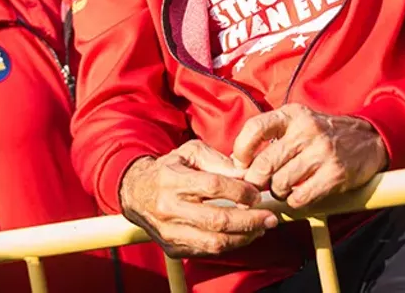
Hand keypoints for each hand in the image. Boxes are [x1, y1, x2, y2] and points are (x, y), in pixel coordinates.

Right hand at [118, 141, 277, 257]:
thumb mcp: (189, 153)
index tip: (257, 193)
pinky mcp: (173, 247)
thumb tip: (244, 174)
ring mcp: (170, 231)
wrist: (135, 193)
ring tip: (260, 228)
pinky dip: (228, 245)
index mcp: (172, 179)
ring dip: (243, 238)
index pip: (213, 186)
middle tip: (270, 218)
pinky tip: (241, 235)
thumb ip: (217, 160)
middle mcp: (169, 207)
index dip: (239, 191)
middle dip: (249, 221)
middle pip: (217, 220)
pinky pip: (206, 251)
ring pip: (214, 242)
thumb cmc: (168, 169)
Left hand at [232, 104, 386, 208]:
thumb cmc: (322, 134)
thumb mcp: (297, 122)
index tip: (241, 163)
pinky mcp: (335, 174)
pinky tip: (297, 196)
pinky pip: (301, 196)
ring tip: (282, 188)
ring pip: (280, 182)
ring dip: (276, 192)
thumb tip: (238, 162)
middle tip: (258, 186)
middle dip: (255, 180)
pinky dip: (294, 201)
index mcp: (292, 115)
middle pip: (265, 163)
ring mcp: (322, 152)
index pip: (255, 128)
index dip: (241, 150)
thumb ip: (270, 136)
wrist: (367, 139)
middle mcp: (306, 130)